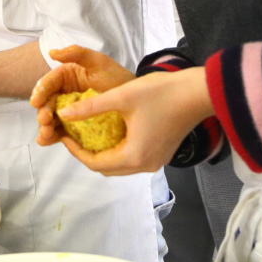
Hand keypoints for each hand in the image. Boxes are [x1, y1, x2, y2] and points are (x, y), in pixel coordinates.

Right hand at [30, 46, 135, 146]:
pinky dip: (53, 136)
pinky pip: (62, 131)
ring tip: (46, 134)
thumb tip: (52, 52)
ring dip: (45, 126)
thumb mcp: (99, 62)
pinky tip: (46, 142)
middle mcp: (65, 94)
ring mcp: (70, 111)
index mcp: (67, 77)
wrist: (138, 100)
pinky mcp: (77, 126)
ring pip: (53, 119)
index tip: (36, 101)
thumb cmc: (118, 78)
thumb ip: (78, 53)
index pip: (49, 84)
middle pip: (48, 103)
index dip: (40, 92)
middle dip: (43, 112)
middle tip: (45, 120)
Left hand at [47, 66, 214, 175]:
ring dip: (102, 153)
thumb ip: (90, 108)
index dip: (76, 152)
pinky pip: (133, 159)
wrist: (198, 92)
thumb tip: (64, 114)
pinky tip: (110, 132)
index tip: (64, 135)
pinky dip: (118, 150)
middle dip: (87, 154)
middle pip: (107, 169)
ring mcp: (155, 162)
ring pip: (120, 166)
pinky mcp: (162, 154)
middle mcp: (145, 165)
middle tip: (74, 136)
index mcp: (133, 156)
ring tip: (88, 134)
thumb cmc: (161, 93)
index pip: (95, 164)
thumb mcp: (121, 97)